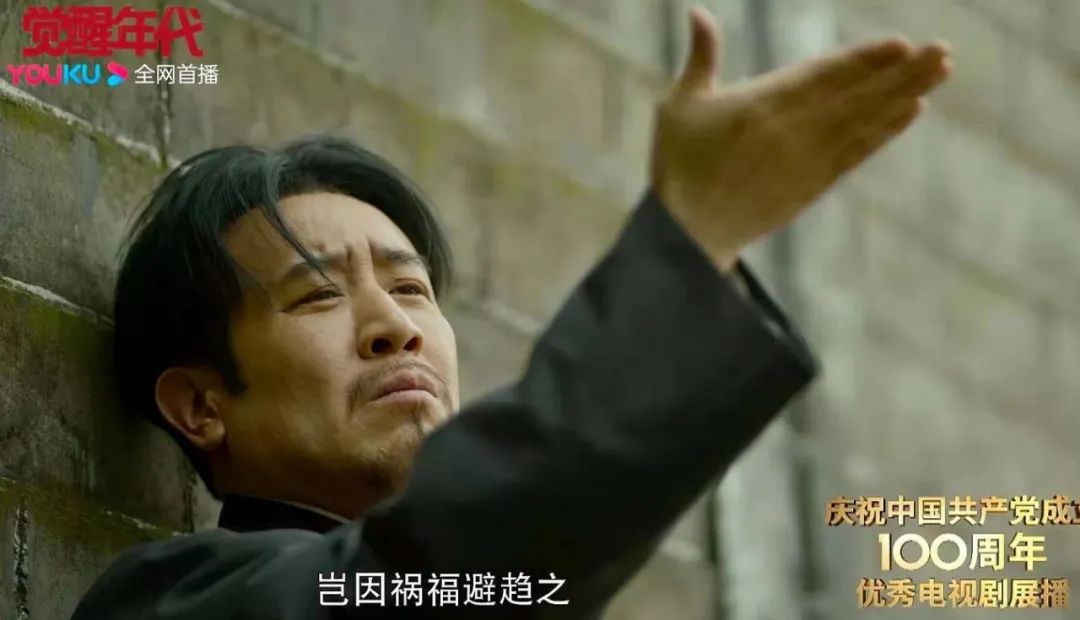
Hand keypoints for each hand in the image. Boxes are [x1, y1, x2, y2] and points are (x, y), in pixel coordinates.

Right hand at [649, 6, 952, 271]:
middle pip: (855, 96)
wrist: (688, 235)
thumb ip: (699, 57)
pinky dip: (886, 131)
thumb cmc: (677, 165)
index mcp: (759, 106)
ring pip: (864, 122)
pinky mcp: (811, 186)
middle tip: (944, 50)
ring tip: (942, 71)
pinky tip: (912, 110)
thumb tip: (696, 10)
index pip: (823, 76)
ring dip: (905, 94)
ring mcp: (805, 161)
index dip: (864, 60)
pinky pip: (857, 152)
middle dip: (902, 72)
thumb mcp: (679, 105)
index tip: (901, 44)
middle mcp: (790, 132)